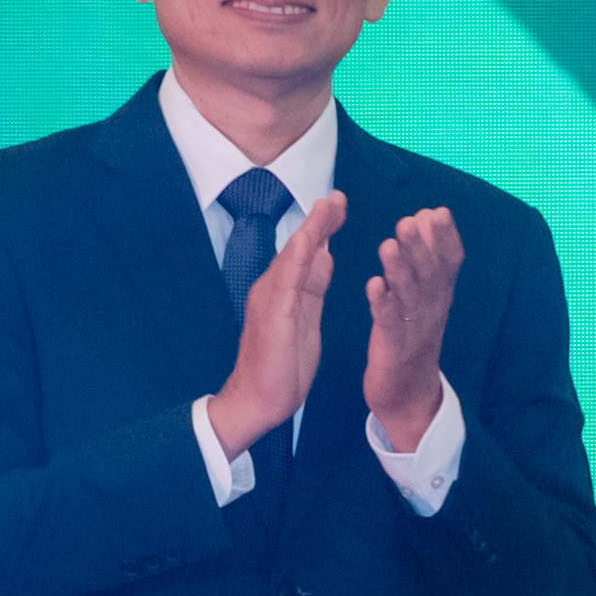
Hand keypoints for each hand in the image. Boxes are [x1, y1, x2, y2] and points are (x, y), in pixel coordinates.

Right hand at [211, 184, 347, 454]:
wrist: (257, 401)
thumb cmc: (281, 366)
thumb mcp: (306, 319)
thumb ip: (312, 287)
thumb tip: (325, 256)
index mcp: (284, 291)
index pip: (306, 253)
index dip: (322, 227)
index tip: (338, 204)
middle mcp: (273, 289)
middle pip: (299, 248)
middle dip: (318, 220)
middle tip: (337, 194)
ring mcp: (270, 301)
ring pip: (293, 258)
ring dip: (310, 230)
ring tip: (327, 205)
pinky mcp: (274, 316)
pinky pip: (287, 282)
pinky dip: (298, 259)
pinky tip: (310, 241)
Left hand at [361, 204, 463, 449]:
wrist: (409, 394)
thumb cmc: (413, 337)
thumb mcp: (426, 296)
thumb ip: (427, 258)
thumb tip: (427, 217)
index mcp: (439, 294)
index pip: (450, 262)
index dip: (446, 238)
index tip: (438, 212)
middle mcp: (431, 308)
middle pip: (430, 273)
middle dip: (420, 246)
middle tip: (409, 220)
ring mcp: (413, 327)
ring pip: (409, 294)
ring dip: (400, 269)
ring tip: (388, 244)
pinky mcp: (393, 346)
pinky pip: (388, 322)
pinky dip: (382, 303)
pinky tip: (373, 286)